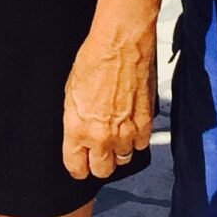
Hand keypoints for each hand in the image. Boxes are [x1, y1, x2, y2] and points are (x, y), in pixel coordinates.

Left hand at [61, 15, 155, 179]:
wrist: (120, 46)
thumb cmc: (93, 62)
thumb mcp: (70, 94)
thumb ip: (75, 123)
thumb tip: (78, 137)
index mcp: (77, 130)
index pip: (76, 168)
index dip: (78, 167)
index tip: (80, 164)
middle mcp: (101, 137)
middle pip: (102, 170)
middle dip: (99, 162)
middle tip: (99, 150)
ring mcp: (125, 134)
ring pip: (123, 160)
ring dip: (119, 151)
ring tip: (116, 133)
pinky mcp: (145, 126)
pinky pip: (140, 145)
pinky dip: (136, 138)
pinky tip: (130, 123)